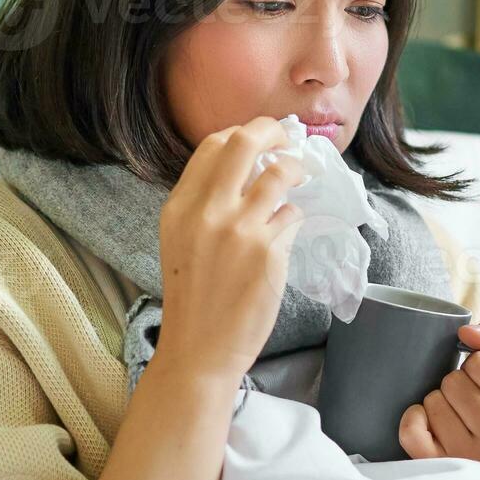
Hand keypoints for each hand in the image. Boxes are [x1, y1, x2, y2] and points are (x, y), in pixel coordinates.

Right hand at [150, 117, 306, 386]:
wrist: (199, 349)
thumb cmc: (194, 297)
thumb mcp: (181, 240)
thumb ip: (204, 203)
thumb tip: (247, 166)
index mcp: (180, 207)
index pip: (213, 145)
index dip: (243, 132)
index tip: (261, 138)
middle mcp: (207, 212)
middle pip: (244, 142)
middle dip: (273, 130)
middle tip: (288, 138)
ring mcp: (240, 231)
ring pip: (280, 174)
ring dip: (295, 171)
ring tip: (299, 179)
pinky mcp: (269, 253)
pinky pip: (293, 216)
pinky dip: (293, 219)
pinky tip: (285, 234)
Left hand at [397, 317, 479, 471]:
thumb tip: (467, 332)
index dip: (478, 366)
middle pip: (454, 381)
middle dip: (458, 384)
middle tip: (470, 404)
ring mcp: (470, 461)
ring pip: (432, 402)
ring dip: (439, 403)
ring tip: (457, 418)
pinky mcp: (439, 470)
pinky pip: (410, 429)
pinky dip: (414, 419)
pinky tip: (430, 426)